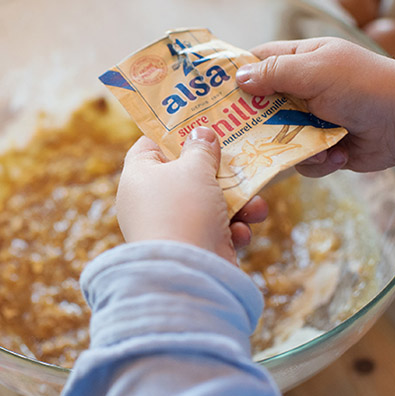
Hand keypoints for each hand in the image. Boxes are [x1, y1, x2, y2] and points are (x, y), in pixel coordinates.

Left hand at [115, 127, 267, 264]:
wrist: (186, 274)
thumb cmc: (183, 210)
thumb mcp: (194, 169)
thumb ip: (201, 149)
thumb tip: (201, 134)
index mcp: (138, 176)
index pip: (150, 145)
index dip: (174, 132)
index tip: (202, 122)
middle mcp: (150, 201)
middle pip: (187, 174)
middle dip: (218, 170)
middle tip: (242, 156)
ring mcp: (171, 226)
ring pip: (209, 203)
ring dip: (237, 202)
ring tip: (256, 204)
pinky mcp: (192, 248)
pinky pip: (216, 230)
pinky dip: (233, 229)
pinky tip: (241, 232)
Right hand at [235, 38, 394, 180]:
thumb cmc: (365, 84)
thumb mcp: (315, 70)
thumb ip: (275, 73)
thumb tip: (238, 78)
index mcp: (302, 60)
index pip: (258, 63)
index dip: (236, 76)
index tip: (213, 95)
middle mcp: (304, 89)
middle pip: (261, 107)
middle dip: (257, 123)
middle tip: (242, 135)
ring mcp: (314, 119)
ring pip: (279, 140)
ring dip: (295, 146)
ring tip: (318, 145)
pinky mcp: (325, 147)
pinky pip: (303, 160)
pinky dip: (319, 159)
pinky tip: (338, 153)